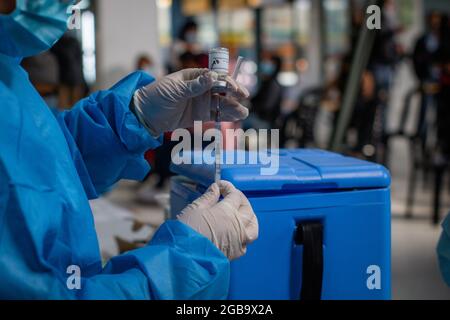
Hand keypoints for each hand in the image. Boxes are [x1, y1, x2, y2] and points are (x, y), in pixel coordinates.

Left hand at [133, 68, 249, 135]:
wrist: (145, 115)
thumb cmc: (156, 96)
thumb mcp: (175, 89)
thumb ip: (194, 86)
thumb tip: (212, 77)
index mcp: (194, 76)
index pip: (214, 76)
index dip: (226, 80)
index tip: (234, 87)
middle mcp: (200, 88)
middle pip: (221, 89)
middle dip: (233, 93)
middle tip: (243, 97)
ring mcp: (201, 102)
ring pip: (221, 103)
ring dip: (232, 107)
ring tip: (243, 112)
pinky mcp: (200, 115)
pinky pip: (216, 115)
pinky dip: (226, 116)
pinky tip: (236, 116)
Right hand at [177, 181, 257, 259]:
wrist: (185, 256)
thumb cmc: (188, 230)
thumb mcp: (195, 209)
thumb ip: (208, 197)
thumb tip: (216, 188)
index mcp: (228, 212)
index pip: (235, 195)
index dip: (228, 187)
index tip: (220, 186)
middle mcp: (238, 225)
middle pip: (247, 208)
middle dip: (241, 199)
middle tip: (231, 196)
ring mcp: (239, 240)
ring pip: (253, 227)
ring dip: (249, 217)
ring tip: (241, 213)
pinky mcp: (235, 253)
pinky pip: (246, 242)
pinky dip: (244, 234)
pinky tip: (237, 232)